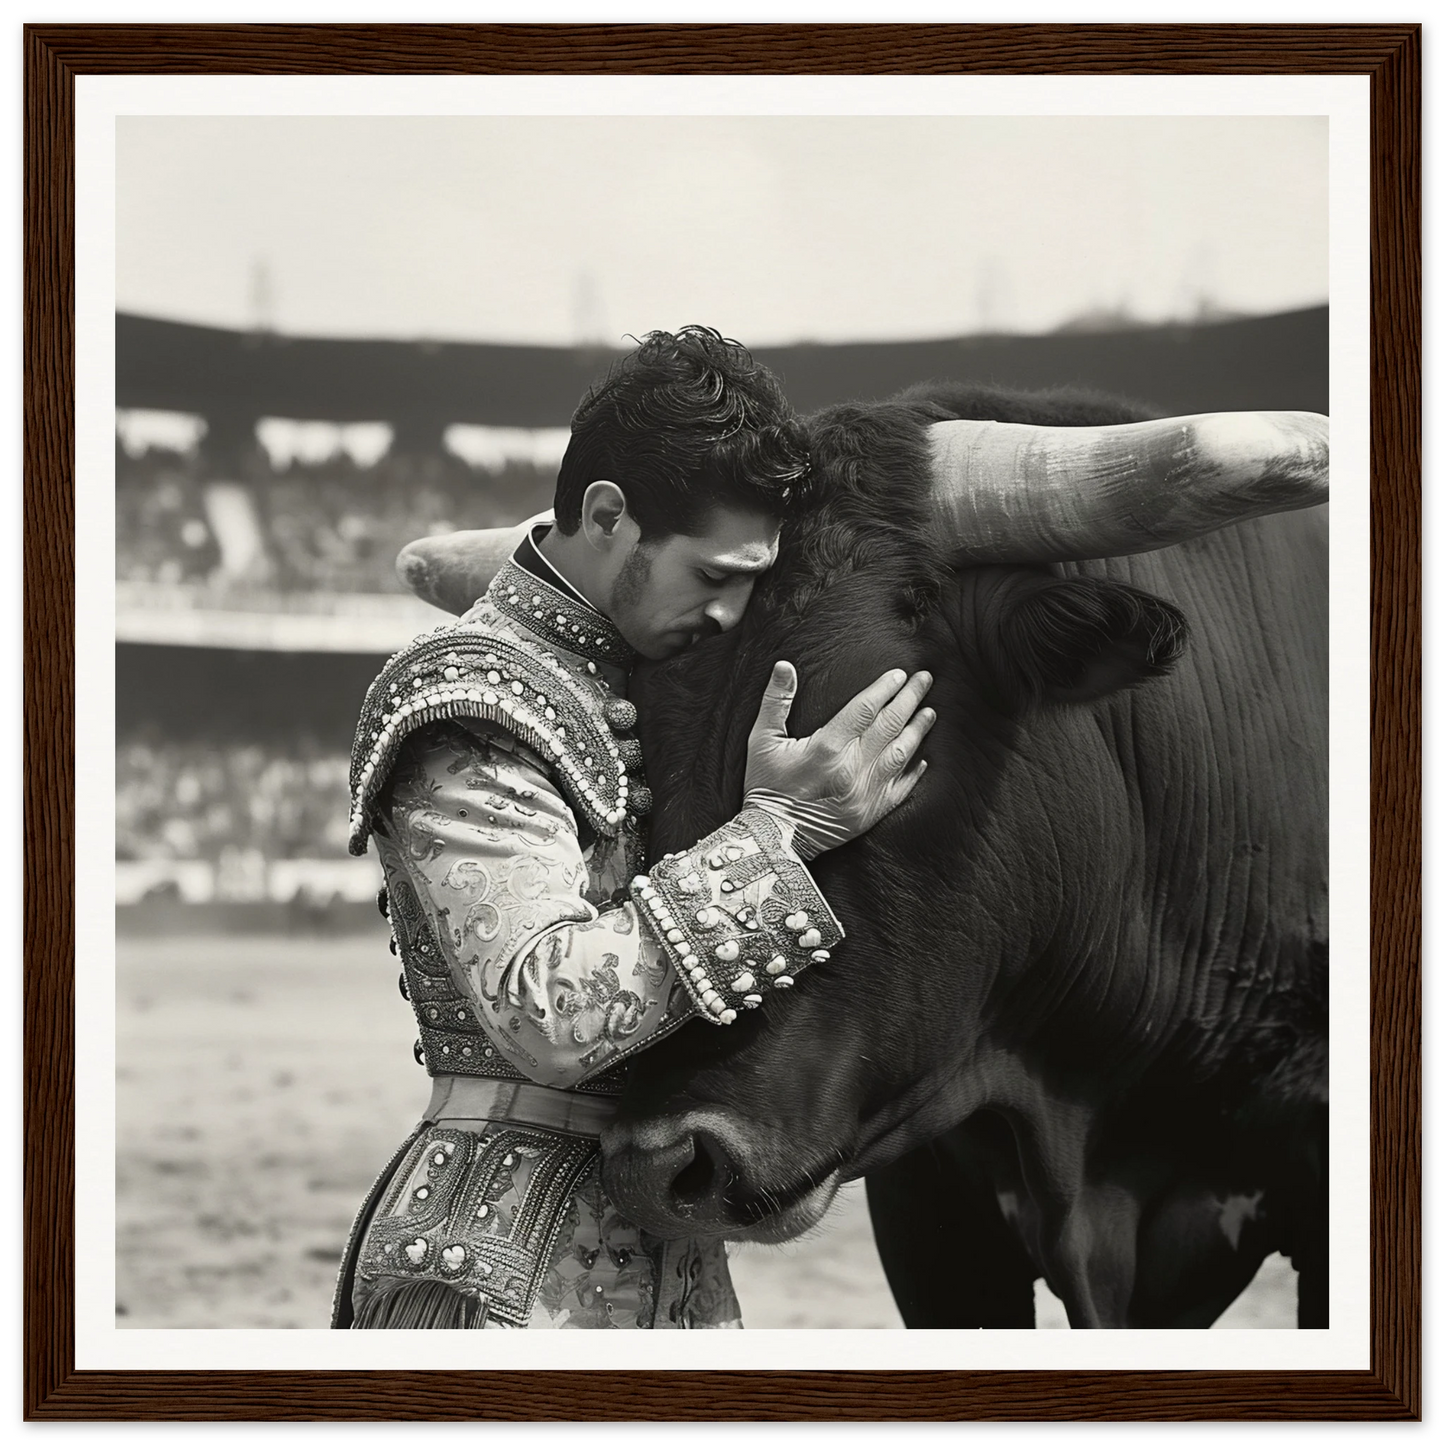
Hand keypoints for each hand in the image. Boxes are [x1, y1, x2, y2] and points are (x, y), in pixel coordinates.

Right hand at [742, 661, 934, 858]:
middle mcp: (852, 768)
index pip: (864, 709)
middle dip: (909, 699)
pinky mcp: (870, 813)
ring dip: (917, 731)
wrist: (772, 837)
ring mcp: (865, 793)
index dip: (884, 688)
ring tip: (930, 712)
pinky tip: (923, 758)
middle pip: (889, 725)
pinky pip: (900, 789)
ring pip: (900, 754)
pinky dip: (914, 773)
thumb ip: (775, 701)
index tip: (899, 674)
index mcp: (827, 748)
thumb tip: (784, 666)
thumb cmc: (765, 786)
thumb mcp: (761, 740)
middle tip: (925, 680)